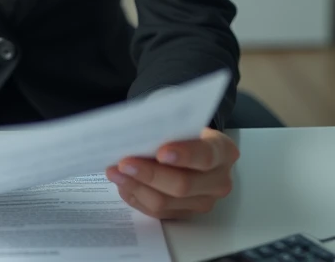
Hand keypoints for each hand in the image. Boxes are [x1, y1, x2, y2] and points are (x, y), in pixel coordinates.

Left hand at [105, 127, 238, 219]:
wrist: (191, 145)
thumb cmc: (184, 129)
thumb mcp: (184, 122)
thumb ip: (169, 128)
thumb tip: (138, 134)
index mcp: (222, 151)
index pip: (205, 156)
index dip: (184, 155)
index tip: (161, 152)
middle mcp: (218, 181)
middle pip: (183, 185)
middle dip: (150, 174)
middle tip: (124, 162)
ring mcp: (203, 202)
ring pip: (166, 202)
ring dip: (136, 186)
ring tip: (115, 172)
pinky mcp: (185, 214)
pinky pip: (157, 212)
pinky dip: (136, 197)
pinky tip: (122, 183)